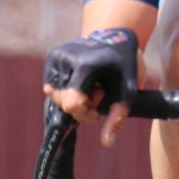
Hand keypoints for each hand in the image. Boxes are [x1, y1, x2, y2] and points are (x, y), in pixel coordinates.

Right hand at [42, 29, 138, 145]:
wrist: (116, 34)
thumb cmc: (125, 67)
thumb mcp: (128, 91)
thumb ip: (117, 118)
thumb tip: (107, 143)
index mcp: (85, 64)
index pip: (72, 103)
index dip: (83, 114)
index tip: (98, 112)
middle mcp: (66, 57)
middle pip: (62, 101)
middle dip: (80, 107)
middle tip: (98, 95)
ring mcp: (57, 54)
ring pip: (54, 95)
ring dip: (71, 98)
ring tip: (90, 87)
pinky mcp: (51, 55)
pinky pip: (51, 85)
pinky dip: (64, 90)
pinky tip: (80, 82)